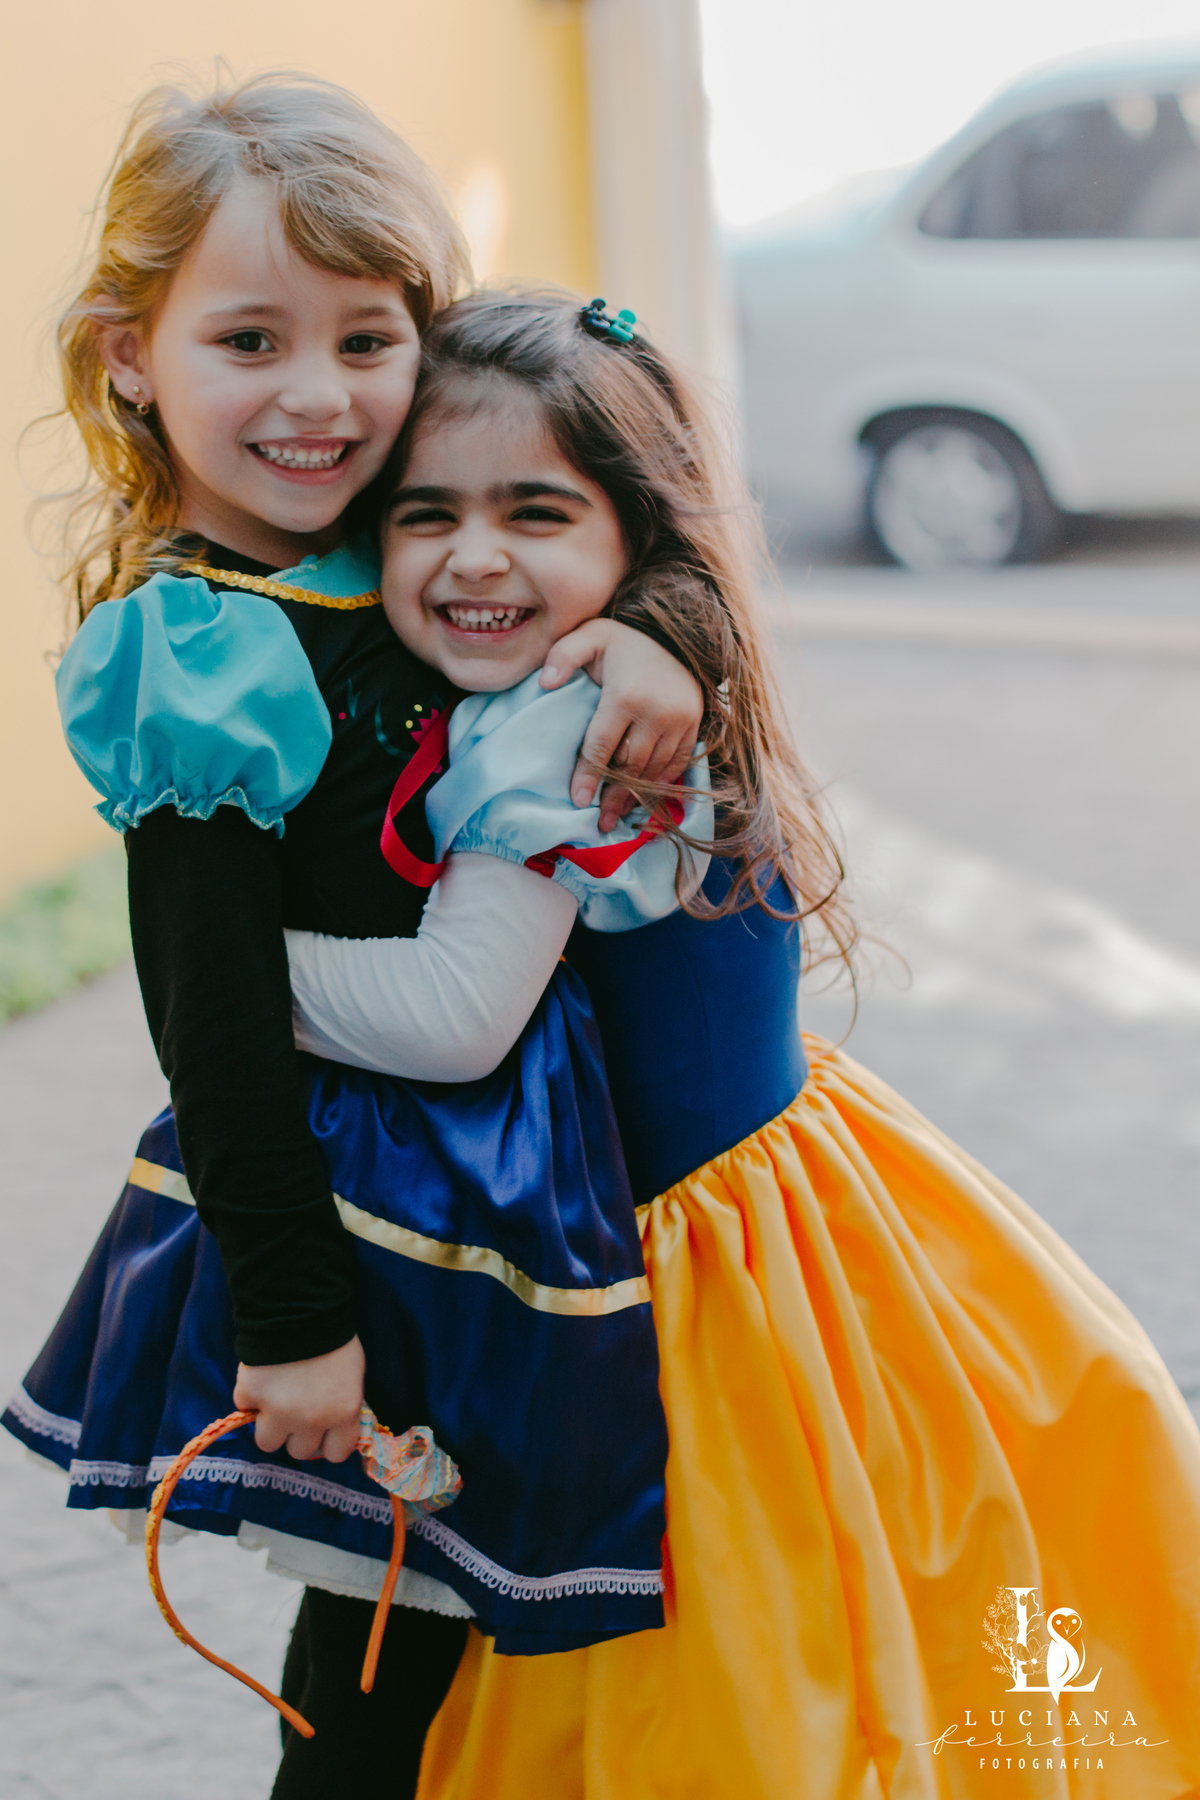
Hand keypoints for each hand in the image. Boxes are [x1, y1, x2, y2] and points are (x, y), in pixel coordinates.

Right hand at [233, 1335, 364, 1462]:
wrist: (302, 1308)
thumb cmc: (335, 1338)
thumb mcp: (353, 1376)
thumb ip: (343, 1406)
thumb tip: (333, 1426)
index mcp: (343, 1413)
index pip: (336, 1454)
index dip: (327, 1441)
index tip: (322, 1430)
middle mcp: (311, 1420)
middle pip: (299, 1451)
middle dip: (297, 1432)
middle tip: (296, 1410)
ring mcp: (278, 1411)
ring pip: (268, 1442)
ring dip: (270, 1424)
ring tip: (275, 1401)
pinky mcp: (251, 1395)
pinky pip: (245, 1409)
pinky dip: (251, 1397)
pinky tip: (262, 1378)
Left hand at [541, 620, 701, 830]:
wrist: (675, 633)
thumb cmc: (623, 640)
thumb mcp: (590, 634)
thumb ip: (564, 654)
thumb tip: (545, 682)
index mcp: (625, 696)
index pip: (602, 747)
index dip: (588, 776)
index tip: (578, 800)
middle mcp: (656, 713)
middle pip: (630, 766)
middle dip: (613, 797)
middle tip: (599, 822)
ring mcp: (679, 722)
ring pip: (654, 770)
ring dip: (636, 797)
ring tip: (617, 816)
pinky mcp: (694, 726)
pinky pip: (677, 764)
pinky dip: (661, 784)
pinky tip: (646, 800)